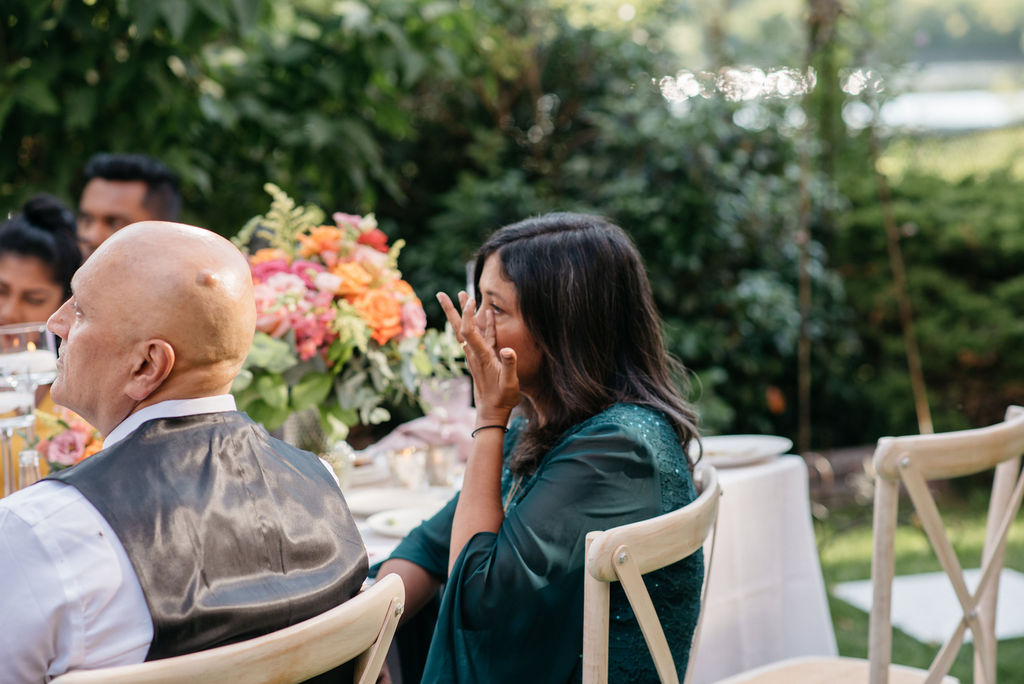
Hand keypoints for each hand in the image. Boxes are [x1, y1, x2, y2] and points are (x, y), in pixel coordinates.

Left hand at [437, 291, 519, 423]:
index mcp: (481, 356)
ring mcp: (477, 356)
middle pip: (459, 328)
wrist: (492, 413)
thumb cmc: (503, 398)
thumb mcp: (510, 383)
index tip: (471, 300)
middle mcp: (475, 354)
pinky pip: (481, 337)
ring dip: (463, 314)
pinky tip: (486, 315)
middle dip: (451, 310)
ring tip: (462, 296)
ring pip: (467, 330)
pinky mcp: (483, 358)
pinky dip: (482, 324)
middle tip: (440, 294)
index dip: (468, 314)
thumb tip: (507, 349)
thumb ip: (509, 365)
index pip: (470, 331)